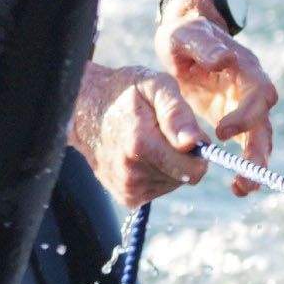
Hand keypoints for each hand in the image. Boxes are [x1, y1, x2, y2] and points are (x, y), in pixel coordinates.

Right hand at [72, 61, 214, 207]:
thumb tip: (193, 142)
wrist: (85, 107)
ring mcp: (127, 188)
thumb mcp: (155, 86)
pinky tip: (143, 154)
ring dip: (169, 163)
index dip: (199, 149)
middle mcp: (132, 173)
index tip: (187, 132)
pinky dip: (158, 173)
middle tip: (164, 131)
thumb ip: (176, 113)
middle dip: (183, 155)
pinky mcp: (126, 196)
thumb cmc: (125, 91)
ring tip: (150, 140)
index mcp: (141, 145)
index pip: (193, 168)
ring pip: (173, 182)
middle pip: (185, 175)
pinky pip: (159, 188)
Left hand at [159, 0, 277, 194]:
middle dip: (258, 152)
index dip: (245, 114)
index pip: (257, 93)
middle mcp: (252, 88)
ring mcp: (246, 106)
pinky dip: (245, 165)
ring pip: (260, 138)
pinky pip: (247, 145)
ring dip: (256, 164)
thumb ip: (204, 45)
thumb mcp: (187, 35)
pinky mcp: (237, 119)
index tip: (221, 133)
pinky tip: (236, 187)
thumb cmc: (185, 35)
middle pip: (265, 122)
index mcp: (245, 67)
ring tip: (243, 189)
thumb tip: (224, 59)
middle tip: (244, 178)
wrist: (186, 38)